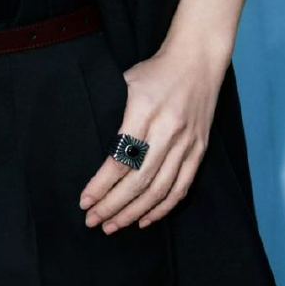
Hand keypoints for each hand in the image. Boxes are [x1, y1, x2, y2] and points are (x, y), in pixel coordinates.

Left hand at [77, 41, 226, 233]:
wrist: (198, 60)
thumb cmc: (156, 71)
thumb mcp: (127, 81)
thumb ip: (113, 114)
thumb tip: (90, 149)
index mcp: (145, 110)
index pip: (120, 158)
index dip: (101, 185)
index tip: (85, 200)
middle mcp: (168, 129)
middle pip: (138, 180)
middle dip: (113, 206)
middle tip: (93, 221)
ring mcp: (187, 142)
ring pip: (159, 189)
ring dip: (134, 212)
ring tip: (112, 226)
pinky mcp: (199, 150)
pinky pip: (181, 187)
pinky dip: (162, 208)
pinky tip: (144, 219)